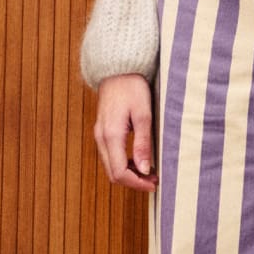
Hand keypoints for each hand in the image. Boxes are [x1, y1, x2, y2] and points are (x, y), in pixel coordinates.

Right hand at [93, 73, 158, 191]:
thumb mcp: (143, 114)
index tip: (154, 184)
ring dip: (129, 173)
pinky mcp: (102, 131)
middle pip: (113, 173)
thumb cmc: (132, 87)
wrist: (118, 70)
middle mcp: (101, 137)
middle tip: (154, 180)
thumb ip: (143, 143)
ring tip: (149, 171)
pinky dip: (123, 163)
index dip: (137, 183)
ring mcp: (99, 134)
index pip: (120, 172)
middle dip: (133, 181)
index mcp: (111, 135)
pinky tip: (138, 160)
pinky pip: (110, 156)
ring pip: (110, 166)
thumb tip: (145, 169)